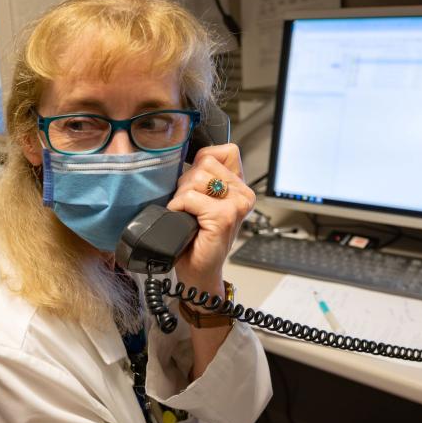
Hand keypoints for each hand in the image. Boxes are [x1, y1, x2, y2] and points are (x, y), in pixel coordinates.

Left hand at [165, 143, 254, 296]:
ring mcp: (237, 205)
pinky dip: (178, 207)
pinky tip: (183, 221)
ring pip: (196, 177)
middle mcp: (243, 194)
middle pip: (204, 162)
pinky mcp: (225, 216)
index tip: (195, 185)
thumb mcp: (201, 200)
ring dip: (182, 196)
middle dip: (186, 182)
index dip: (201, 161)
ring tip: (188, 214)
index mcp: (239, 186)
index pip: (222, 150)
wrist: (197, 271)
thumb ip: (202, 177)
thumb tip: (185, 155)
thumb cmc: (196, 238)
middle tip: (189, 206)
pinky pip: (190, 197)